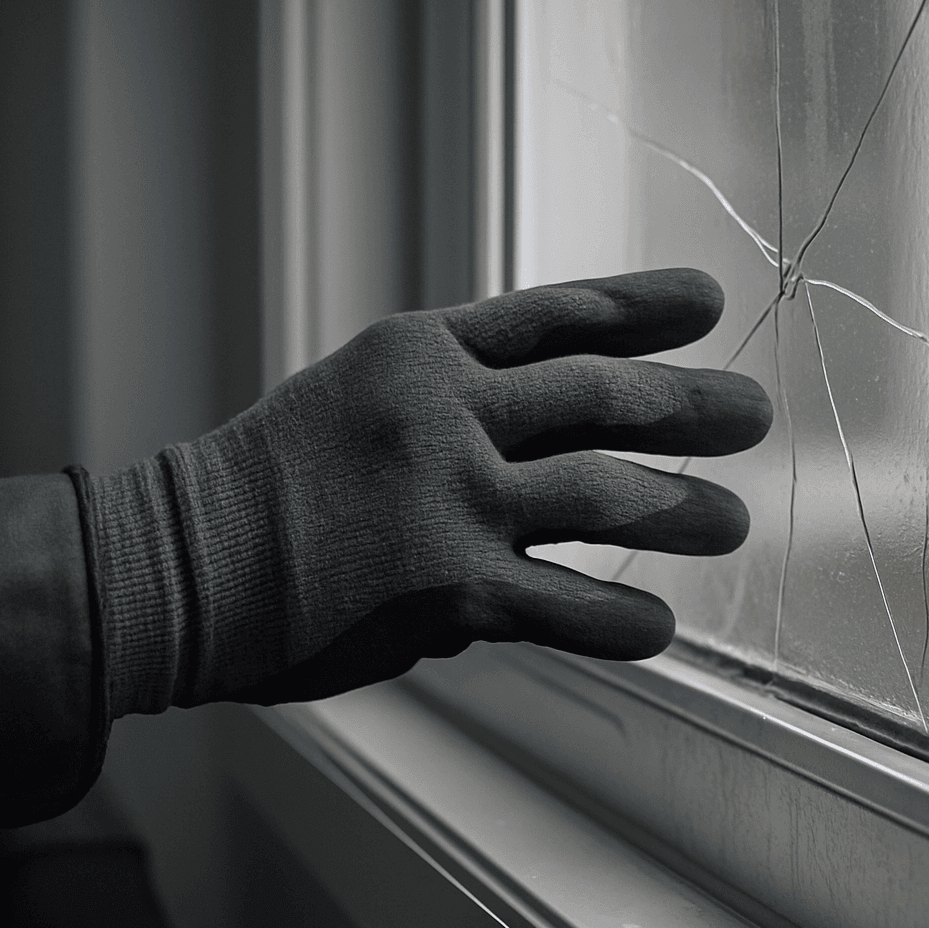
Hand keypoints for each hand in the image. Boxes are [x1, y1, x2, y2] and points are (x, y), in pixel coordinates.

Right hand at [90, 268, 772, 712]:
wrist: (176, 563)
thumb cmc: (271, 484)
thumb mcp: (359, 398)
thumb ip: (456, 401)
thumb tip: (567, 433)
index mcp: (422, 352)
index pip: (557, 313)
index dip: (641, 306)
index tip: (709, 302)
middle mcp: (444, 411)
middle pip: (600, 395)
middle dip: (691, 405)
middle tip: (752, 414)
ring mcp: (447, 498)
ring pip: (603, 493)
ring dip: (681, 507)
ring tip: (731, 521)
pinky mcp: (444, 589)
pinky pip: (565, 604)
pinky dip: (622, 616)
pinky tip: (658, 625)